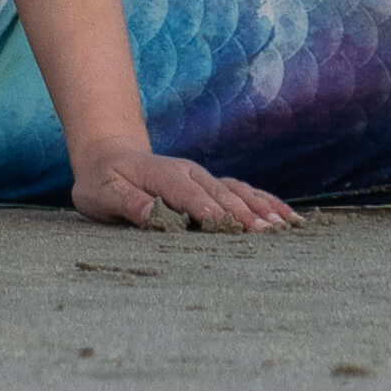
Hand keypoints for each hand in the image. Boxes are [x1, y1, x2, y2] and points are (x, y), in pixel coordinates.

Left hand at [70, 150, 295, 233]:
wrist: (111, 156)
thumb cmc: (103, 181)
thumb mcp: (102, 193)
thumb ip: (125, 202)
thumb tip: (148, 211)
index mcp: (164, 176)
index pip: (191, 196)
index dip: (210, 211)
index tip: (230, 228)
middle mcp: (190, 174)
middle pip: (222, 195)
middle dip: (245, 214)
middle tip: (268, 235)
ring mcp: (204, 178)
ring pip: (239, 192)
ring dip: (262, 208)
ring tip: (286, 227)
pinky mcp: (211, 185)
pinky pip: (244, 192)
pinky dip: (266, 203)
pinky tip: (288, 218)